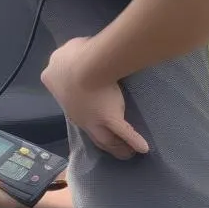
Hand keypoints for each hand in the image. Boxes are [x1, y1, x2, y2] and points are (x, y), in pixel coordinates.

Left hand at [41, 38, 149, 159]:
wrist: (85, 67)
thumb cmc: (73, 56)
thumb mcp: (64, 53)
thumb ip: (67, 56)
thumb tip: (73, 52)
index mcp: (64, 97)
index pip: (71, 107)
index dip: (81, 113)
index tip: (89, 116)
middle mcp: (77, 114)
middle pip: (90, 132)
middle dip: (102, 142)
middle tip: (111, 149)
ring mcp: (93, 119)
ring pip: (105, 139)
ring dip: (116, 148)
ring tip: (126, 154)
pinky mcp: (109, 118)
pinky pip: (124, 132)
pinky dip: (134, 140)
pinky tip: (144, 148)